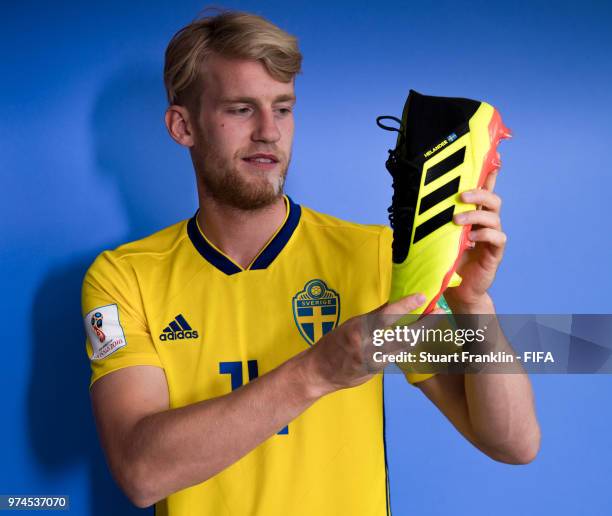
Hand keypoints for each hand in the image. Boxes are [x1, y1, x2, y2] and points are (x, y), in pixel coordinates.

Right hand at [301, 294, 442, 396]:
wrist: (320, 373)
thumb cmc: (332, 345)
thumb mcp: (351, 325)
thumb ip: (374, 316)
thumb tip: (394, 304)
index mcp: (360, 329)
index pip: (387, 315)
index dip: (407, 305)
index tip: (421, 296)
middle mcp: (368, 346)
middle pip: (404, 334)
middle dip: (425, 323)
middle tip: (439, 312)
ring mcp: (374, 361)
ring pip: (404, 347)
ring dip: (420, 334)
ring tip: (433, 323)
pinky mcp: (377, 371)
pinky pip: (396, 356)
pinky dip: (407, 346)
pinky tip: (415, 338)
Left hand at [445, 170, 506, 310]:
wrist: (457, 290)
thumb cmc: (446, 261)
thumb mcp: (437, 237)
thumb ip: (433, 222)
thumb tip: (411, 205)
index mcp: (473, 216)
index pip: (483, 192)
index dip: (488, 176)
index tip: (490, 162)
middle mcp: (485, 224)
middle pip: (493, 199)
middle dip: (479, 193)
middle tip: (461, 196)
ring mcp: (491, 237)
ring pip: (494, 216)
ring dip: (476, 215)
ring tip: (457, 220)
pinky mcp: (494, 253)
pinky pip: (498, 237)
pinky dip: (485, 234)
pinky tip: (473, 237)